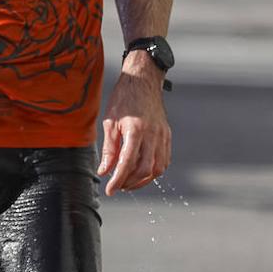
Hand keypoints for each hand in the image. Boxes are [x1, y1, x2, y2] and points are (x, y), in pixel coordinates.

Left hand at [97, 60, 170, 195]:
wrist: (143, 81)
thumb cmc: (124, 100)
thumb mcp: (110, 122)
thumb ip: (109, 149)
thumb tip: (104, 171)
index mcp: (136, 130)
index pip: (127, 163)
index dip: (118, 180)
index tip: (110, 190)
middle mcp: (152, 135)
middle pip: (145, 170)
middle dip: (130, 182)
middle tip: (118, 185)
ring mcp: (162, 135)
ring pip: (158, 168)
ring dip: (143, 180)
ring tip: (129, 182)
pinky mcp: (167, 135)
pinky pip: (165, 160)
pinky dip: (154, 171)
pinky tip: (143, 172)